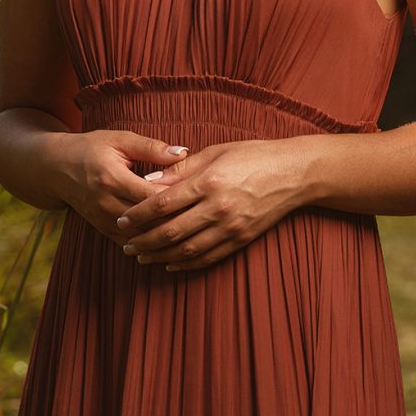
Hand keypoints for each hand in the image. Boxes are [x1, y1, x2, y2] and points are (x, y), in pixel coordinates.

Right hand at [52, 129, 189, 238]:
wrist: (56, 168)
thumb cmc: (92, 148)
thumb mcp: (120, 139)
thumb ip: (152, 147)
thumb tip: (183, 152)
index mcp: (112, 178)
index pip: (151, 195)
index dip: (176, 198)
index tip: (200, 197)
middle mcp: (106, 202)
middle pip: (147, 220)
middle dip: (175, 221)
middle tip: (203, 220)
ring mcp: (103, 219)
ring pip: (139, 236)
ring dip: (164, 238)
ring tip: (191, 235)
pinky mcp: (102, 228)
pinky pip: (129, 243)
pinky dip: (149, 246)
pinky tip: (169, 246)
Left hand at [112, 138, 312, 271]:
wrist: (294, 173)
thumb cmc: (253, 155)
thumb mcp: (215, 152)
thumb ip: (181, 170)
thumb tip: (148, 182)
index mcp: (209, 182)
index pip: (163, 203)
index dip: (138, 214)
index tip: (121, 219)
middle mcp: (219, 208)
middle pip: (170, 231)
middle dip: (143, 240)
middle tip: (125, 244)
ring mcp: (231, 227)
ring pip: (186, 250)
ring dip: (159, 255)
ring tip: (141, 256)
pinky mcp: (241, 239)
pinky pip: (208, 257)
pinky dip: (185, 263)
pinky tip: (169, 263)